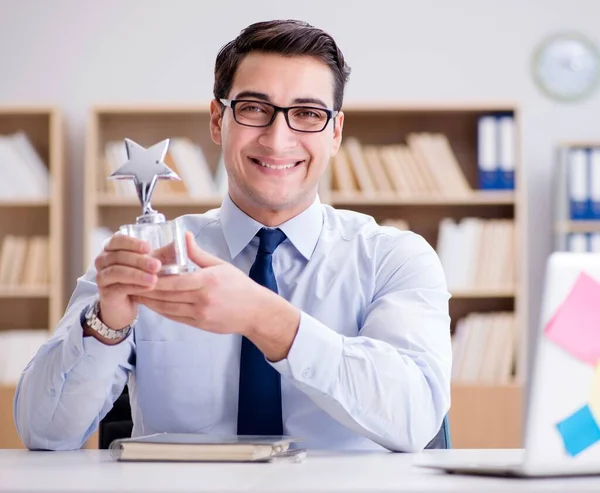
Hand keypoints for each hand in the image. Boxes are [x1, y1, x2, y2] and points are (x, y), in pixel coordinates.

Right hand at [94, 233, 160, 329]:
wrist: (125, 305)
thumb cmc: (139, 279)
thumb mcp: (152, 263)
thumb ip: (165, 252)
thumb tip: (186, 238)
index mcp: (113, 248)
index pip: (118, 239)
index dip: (132, 243)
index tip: (149, 248)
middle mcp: (103, 260)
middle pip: (118, 256)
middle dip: (139, 260)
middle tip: (157, 265)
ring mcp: (102, 276)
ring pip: (117, 271)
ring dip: (137, 274)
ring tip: (154, 279)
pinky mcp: (105, 293)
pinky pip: (118, 287)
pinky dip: (134, 287)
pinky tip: (147, 288)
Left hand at [132, 232, 299, 360]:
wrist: (255, 312)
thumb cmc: (239, 286)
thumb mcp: (221, 265)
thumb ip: (198, 253)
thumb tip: (183, 236)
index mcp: (207, 282)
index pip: (173, 282)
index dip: (153, 280)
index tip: (139, 274)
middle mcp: (202, 300)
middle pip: (166, 296)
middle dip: (146, 291)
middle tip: (129, 283)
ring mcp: (200, 314)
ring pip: (167, 309)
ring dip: (150, 302)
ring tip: (136, 294)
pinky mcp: (199, 324)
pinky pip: (175, 317)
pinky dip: (161, 311)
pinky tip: (152, 304)